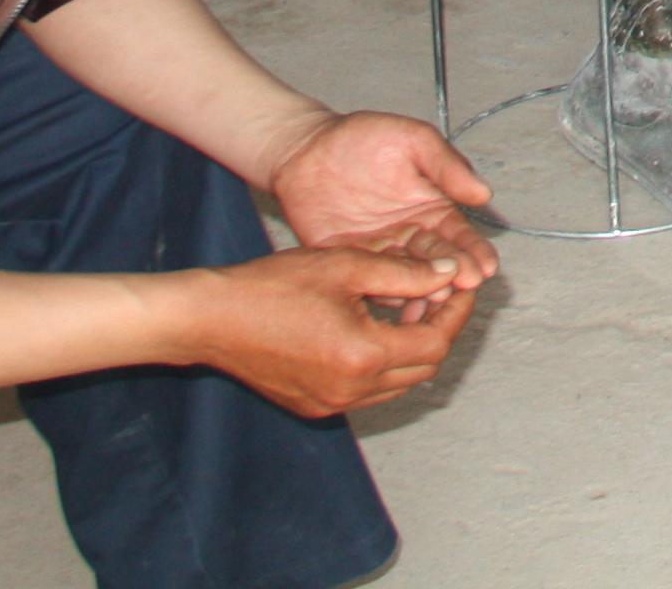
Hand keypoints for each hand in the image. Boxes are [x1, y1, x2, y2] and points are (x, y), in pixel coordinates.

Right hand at [181, 247, 477, 416]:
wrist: (210, 319)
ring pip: (397, 383)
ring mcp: (330, 404)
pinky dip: (381, 363)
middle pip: (423, 368)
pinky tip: (370, 327)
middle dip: (438, 329)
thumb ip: (404, 273)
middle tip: (437, 293)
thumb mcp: (346, 267)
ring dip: (411, 348)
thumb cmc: (272, 286)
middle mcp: (351, 391)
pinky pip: (366, 391)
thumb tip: (448, 273)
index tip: (461, 285)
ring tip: (405, 306)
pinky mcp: (312, 405)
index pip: (436, 342)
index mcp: (364, 357)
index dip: (457, 312)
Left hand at [269, 111, 499, 301]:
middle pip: (437, 260)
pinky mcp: (347, 260)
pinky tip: (395, 301)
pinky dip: (382, 292)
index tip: (487, 266)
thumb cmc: (364, 136)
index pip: (459, 234)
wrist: (306, 148)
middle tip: (468, 284)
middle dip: (455, 272)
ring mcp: (379, 250)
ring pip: (406, 275)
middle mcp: (409, 234)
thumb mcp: (415, 141)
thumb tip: (484, 194)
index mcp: (431, 207)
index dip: (474, 250)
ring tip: (437, 295)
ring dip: (422, 287)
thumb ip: (447, 166)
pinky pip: (368, 279)